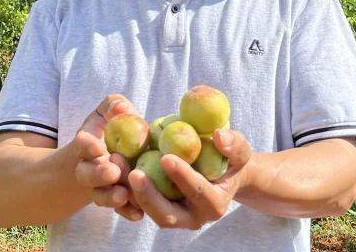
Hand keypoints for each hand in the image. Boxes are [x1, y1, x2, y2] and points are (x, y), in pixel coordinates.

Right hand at [69, 94, 143, 219]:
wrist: (99, 161)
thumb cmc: (105, 132)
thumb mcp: (104, 115)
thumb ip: (111, 106)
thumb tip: (122, 107)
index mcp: (85, 146)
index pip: (82, 145)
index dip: (87, 145)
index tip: (96, 145)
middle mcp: (88, 169)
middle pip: (88, 174)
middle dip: (99, 174)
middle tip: (112, 171)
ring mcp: (100, 188)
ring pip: (101, 195)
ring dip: (111, 196)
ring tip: (123, 195)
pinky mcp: (115, 201)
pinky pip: (119, 209)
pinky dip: (127, 212)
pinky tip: (138, 214)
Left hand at [127, 128, 253, 228]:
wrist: (220, 172)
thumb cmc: (231, 159)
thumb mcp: (240, 150)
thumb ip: (233, 144)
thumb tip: (219, 137)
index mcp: (214, 205)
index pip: (198, 193)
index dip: (183, 177)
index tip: (167, 157)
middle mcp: (192, 218)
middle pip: (166, 214)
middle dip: (149, 195)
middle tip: (134, 172)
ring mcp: (172, 217)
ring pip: (148, 211)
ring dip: (131, 191)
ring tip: (118, 165)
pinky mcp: (156, 209)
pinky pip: (137, 204)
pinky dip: (125, 187)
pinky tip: (115, 165)